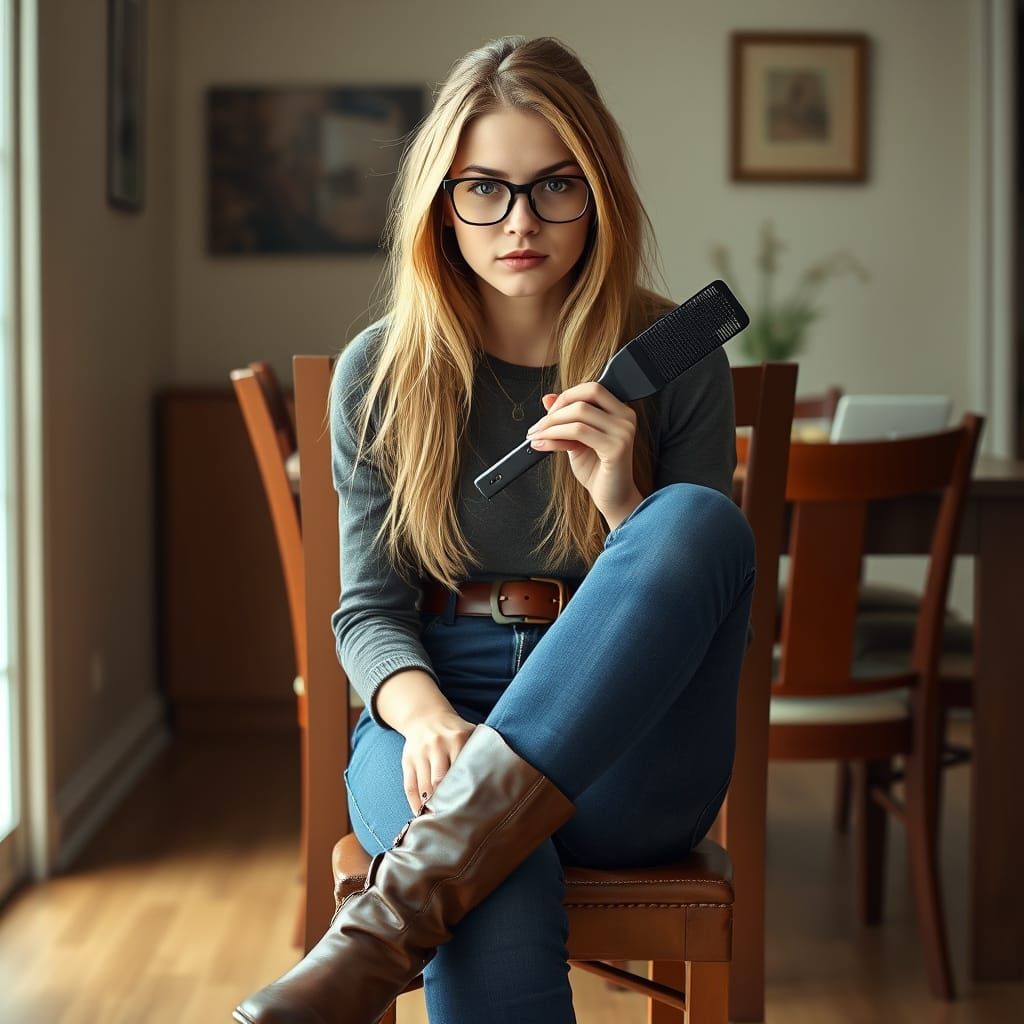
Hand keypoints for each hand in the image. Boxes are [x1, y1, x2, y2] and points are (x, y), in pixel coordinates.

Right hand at [401, 709, 477, 815]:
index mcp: (458, 738)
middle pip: (440, 780)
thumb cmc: (454, 732)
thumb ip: (482, 751)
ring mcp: (420, 753)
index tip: (473, 808)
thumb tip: (500, 779)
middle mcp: (437, 745)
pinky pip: (409, 787)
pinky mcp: (407, 761)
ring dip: (430, 806)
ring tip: (440, 822)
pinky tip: (422, 814)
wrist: (426, 716)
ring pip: (424, 787)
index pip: (463, 769)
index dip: (466, 790)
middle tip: (455, 819)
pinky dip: (415, 804)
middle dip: (446, 801)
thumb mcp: (469, 733)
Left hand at [526, 383, 640, 525]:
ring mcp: (623, 432)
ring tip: (536, 436)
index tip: (548, 413)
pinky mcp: (616, 448)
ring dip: (550, 424)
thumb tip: (548, 398)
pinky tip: (543, 444)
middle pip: (586, 396)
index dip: (567, 396)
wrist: (612, 498)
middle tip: (538, 426)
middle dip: (556, 409)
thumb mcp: (576, 439)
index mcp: (620, 411)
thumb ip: (566, 418)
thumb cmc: (597, 471)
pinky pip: (578, 432)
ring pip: (578, 414)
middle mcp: (626, 418)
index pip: (592, 389)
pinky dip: (555, 436)